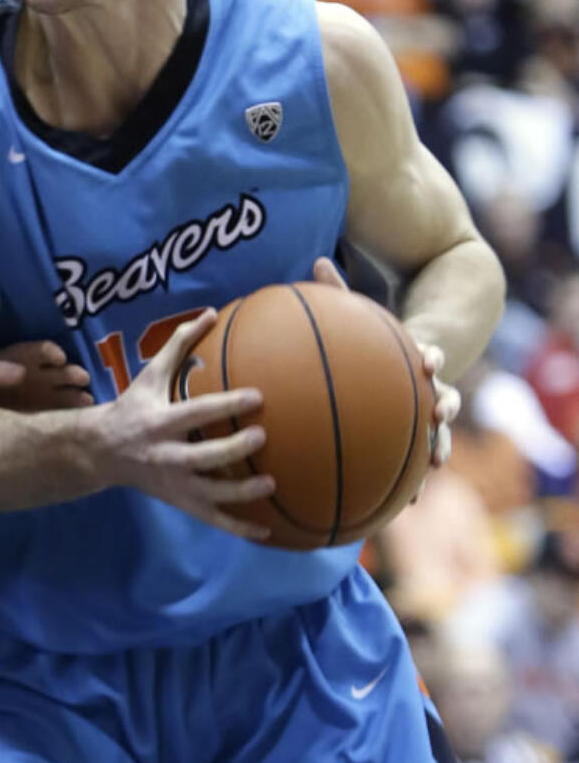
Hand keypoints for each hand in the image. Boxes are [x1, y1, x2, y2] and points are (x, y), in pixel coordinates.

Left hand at [0, 341, 93, 412]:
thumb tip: (21, 372)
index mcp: (21, 358)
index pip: (40, 350)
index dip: (50, 352)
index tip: (59, 358)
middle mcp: (36, 373)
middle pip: (58, 370)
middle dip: (71, 373)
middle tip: (82, 378)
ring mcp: (41, 393)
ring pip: (64, 391)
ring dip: (76, 394)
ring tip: (88, 400)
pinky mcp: (41, 413)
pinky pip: (60, 411)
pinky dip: (72, 413)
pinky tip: (82, 417)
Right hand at [91, 309, 273, 539]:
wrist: (103, 452)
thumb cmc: (133, 406)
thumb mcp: (150, 374)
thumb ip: (178, 344)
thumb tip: (211, 313)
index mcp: (161, 422)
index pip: (197, 413)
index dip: (226, 406)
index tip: (257, 396)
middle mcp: (167, 456)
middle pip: (203, 457)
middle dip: (233, 450)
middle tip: (261, 437)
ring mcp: (175, 484)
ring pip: (211, 494)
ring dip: (241, 493)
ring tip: (270, 483)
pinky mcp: (182, 503)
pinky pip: (213, 520)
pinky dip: (239, 528)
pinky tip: (267, 532)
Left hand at [311, 257, 458, 467]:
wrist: (418, 355)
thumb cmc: (379, 333)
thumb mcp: (364, 308)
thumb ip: (342, 291)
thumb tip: (318, 259)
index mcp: (419, 354)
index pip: (432, 351)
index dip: (433, 353)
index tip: (431, 358)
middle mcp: (431, 384)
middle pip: (446, 394)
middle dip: (445, 403)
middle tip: (440, 411)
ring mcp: (432, 411)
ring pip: (441, 433)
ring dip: (439, 445)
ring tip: (435, 463)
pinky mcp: (421, 434)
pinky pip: (420, 458)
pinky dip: (415, 476)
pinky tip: (406, 502)